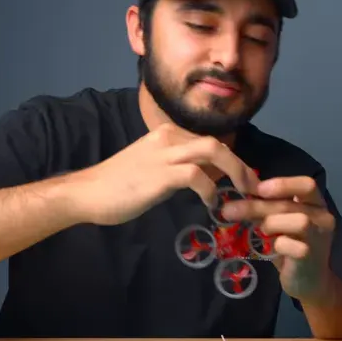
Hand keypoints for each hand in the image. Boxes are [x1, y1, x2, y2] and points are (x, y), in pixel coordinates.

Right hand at [64, 127, 259, 225]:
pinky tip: (212, 204)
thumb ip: (178, 168)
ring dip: (236, 172)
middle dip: (241, 166)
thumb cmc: (118, 186)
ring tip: (244, 193)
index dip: (231, 161)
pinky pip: (197, 176)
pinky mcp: (161, 174)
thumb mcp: (153, 169)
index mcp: (167, 135)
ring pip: (213, 151)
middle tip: (253, 187)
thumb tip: (207, 177)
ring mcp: (165, 154)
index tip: (243, 180)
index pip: (209, 142)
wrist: (87, 194)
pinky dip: (211, 190)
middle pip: (217, 144)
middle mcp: (168, 138)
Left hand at [219, 176, 335, 300]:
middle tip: (228, 210)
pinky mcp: (310, 257)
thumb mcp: (279, 223)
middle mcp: (323, 218)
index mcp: (316, 204)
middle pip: (291, 204)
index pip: (307, 185)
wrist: (309, 282)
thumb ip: (268, 207)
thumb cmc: (291, 248)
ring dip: (272, 223)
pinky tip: (273, 249)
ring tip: (261, 231)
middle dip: (258, 205)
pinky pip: (292, 245)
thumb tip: (239, 192)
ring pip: (300, 221)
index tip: (258, 189)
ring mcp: (319, 238)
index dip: (283, 184)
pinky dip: (278, 244)